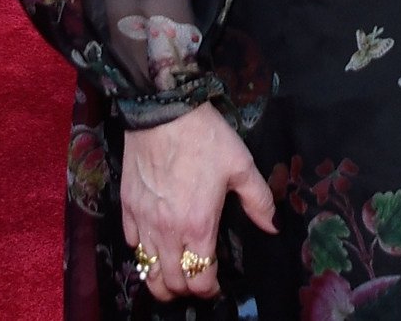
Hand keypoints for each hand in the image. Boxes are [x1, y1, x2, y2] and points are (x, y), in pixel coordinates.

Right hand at [120, 101, 275, 304]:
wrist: (165, 110)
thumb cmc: (205, 137)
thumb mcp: (241, 166)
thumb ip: (259, 201)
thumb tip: (273, 226)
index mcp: (198, 226)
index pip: (200, 279)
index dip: (210, 290)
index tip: (216, 286)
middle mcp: (167, 231)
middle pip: (171, 283)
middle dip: (186, 290)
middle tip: (197, 282)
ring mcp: (143, 221)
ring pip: (147, 270)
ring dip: (161, 279)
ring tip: (174, 275)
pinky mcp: (127, 207)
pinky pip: (131, 244)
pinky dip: (142, 253)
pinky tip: (154, 247)